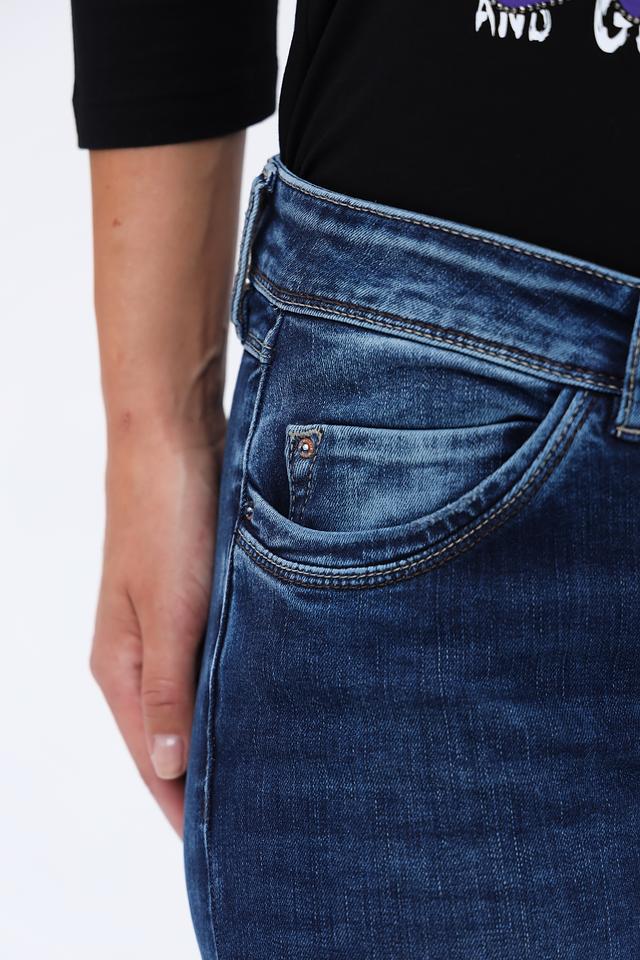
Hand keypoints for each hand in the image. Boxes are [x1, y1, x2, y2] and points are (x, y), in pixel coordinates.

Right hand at [89, 416, 224, 837]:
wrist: (172, 438)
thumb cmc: (163, 517)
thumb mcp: (169, 609)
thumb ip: (170, 688)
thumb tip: (168, 767)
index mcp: (121, 666)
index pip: (151, 757)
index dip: (181, 804)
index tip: (220, 846)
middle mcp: (138, 653)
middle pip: (170, 735)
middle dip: (204, 777)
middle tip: (258, 816)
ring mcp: (164, 624)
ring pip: (193, 698)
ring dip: (221, 732)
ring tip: (267, 770)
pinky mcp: (191, 597)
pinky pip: (210, 661)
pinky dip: (232, 689)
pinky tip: (264, 699)